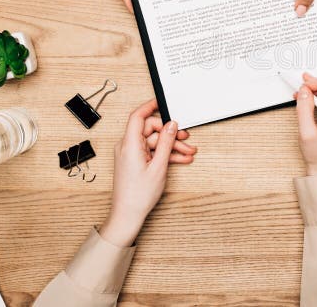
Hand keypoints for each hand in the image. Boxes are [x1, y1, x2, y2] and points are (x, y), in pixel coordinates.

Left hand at [98, 99, 196, 246]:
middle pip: (151, 130)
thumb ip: (166, 143)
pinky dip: (166, 154)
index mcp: (129, 145)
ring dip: (172, 147)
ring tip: (188, 153)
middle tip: (186, 139)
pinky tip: (181, 159)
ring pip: (155, 142)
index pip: (138, 117)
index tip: (162, 102)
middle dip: (170, 134)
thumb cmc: (138, 195)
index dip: (150, 106)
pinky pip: (152, 152)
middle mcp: (128, 146)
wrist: (127, 214)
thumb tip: (172, 125)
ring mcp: (131, 154)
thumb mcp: (159, 166)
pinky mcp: (135, 161)